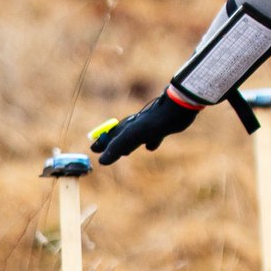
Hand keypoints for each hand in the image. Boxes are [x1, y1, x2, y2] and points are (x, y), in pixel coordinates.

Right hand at [87, 91, 201, 166]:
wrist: (176, 109)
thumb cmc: (153, 122)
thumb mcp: (132, 136)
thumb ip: (117, 148)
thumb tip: (101, 162)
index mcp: (126, 127)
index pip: (109, 137)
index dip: (101, 144)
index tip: (93, 150)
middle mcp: (135, 126)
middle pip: (120, 137)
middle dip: (112, 146)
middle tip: (106, 154)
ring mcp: (148, 126)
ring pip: (134, 138)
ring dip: (128, 145)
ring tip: (125, 152)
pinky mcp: (162, 128)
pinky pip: (152, 137)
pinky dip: (148, 143)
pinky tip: (151, 147)